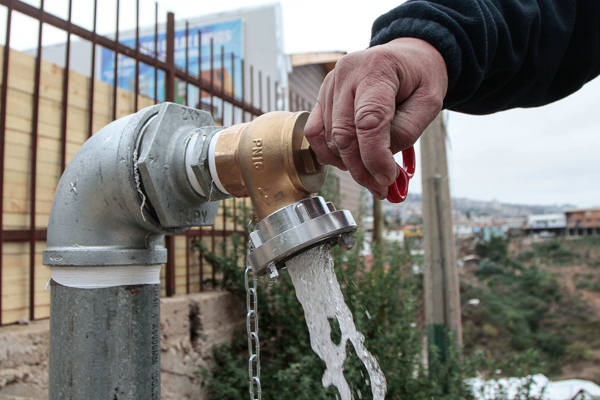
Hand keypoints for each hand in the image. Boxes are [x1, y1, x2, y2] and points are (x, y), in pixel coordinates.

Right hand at [304, 37, 447, 198]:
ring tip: (370, 174)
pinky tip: (348, 161)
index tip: (387, 179)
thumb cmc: (419, 77)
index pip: (368, 121)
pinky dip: (329, 153)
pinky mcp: (322, 96)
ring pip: (329, 138)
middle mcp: (347, 73)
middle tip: (380, 188)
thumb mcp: (428, 102)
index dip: (375, 156)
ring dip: (348, 164)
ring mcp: (329, 83)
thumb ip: (404, 132)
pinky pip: (315, 132)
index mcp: (377, 68)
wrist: (406, 56)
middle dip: (362, 168)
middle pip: (344, 134)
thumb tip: (379, 164)